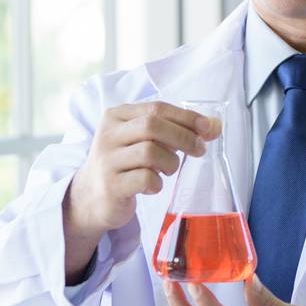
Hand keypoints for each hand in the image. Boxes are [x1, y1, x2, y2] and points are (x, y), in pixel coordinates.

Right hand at [62, 103, 216, 279]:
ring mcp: (106, 161)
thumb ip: (174, 129)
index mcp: (116, 116)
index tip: (209, 128)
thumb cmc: (126, 163)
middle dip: (183, 137)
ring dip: (170, 162)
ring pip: (150, 152)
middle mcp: (107, 135)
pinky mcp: (110, 186)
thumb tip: (215, 126)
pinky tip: (152, 185)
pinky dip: (157, 183)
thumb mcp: (144, 140)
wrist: (91, 197)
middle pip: (153, 126)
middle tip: (199, 150)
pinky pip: (145, 179)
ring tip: (168, 169)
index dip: (187, 117)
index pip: (157, 108)